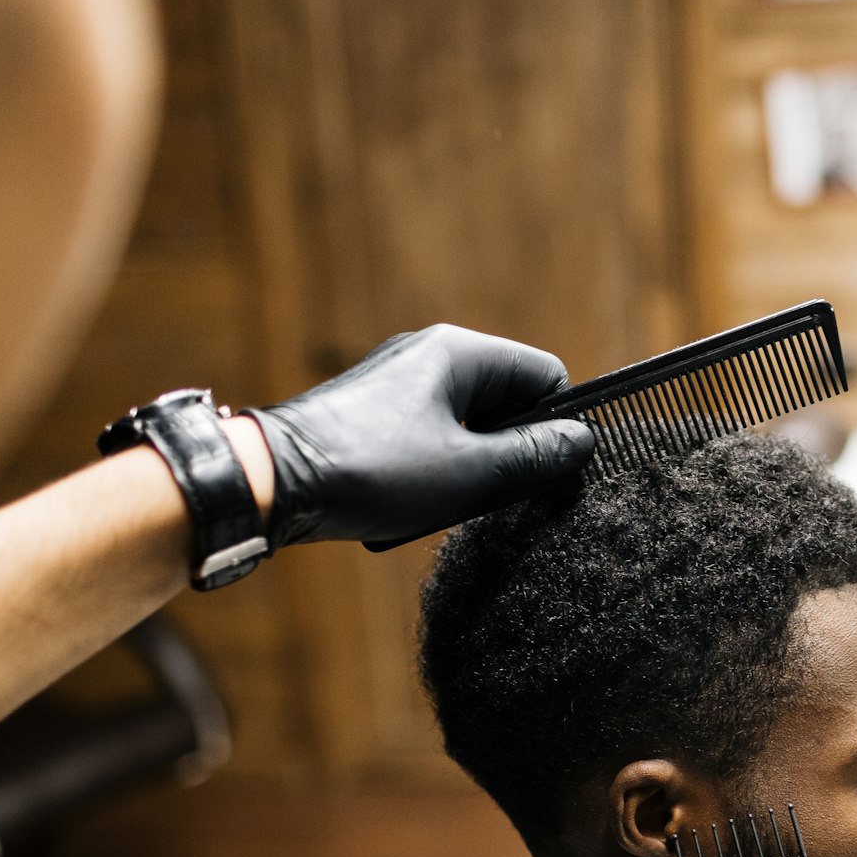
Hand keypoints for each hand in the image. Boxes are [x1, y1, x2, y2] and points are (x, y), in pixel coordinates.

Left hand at [243, 325, 596, 548]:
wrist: (274, 481)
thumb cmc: (374, 471)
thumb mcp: (471, 473)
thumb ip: (535, 457)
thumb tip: (582, 443)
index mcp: (460, 353)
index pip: (545, 376)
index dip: (557, 428)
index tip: (548, 474)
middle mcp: (429, 354)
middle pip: (507, 401)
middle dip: (511, 452)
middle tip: (495, 496)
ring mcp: (397, 382)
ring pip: (469, 424)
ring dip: (472, 468)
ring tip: (446, 503)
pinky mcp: (372, 412)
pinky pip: (430, 436)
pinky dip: (435, 471)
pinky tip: (414, 503)